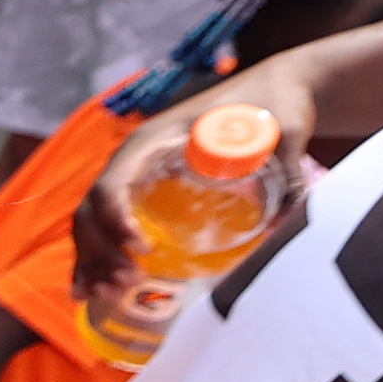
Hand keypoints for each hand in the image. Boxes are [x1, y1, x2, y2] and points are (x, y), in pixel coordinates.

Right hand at [72, 43, 323, 290]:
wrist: (271, 89)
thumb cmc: (270, 102)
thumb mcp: (283, 130)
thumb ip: (291, 171)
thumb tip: (289, 223)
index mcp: (154, 140)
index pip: (113, 183)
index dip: (116, 219)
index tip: (144, 247)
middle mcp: (134, 159)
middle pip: (92, 210)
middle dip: (99, 251)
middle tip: (129, 280)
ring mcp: (135, 176)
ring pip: (91, 222)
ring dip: (93, 260)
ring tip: (109, 292)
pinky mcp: (144, 191)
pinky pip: (106, 226)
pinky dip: (96, 258)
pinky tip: (92, 288)